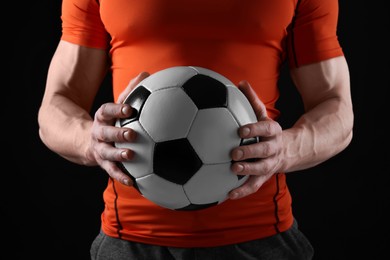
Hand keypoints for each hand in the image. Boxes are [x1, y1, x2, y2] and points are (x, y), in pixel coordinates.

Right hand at [88, 72, 149, 185]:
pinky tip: (134, 183)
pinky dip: (122, 177)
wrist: (86, 140)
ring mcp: (100, 149)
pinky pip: (112, 171)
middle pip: (105, 132)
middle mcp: (99, 133)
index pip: (107, 110)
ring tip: (130, 156)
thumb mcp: (118, 105)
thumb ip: (131, 91)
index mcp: (103, 117)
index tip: (130, 108)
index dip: (117, 109)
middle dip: (117, 133)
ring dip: (118, 155)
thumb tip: (147, 73)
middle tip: (131, 134)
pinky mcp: (104, 163)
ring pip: (107, 153)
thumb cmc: (111, 120)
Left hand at [229, 80, 282, 199]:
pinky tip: (228, 195)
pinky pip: (255, 185)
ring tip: (233, 171)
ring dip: (248, 171)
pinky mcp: (265, 176)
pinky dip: (242, 191)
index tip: (241, 130)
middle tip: (234, 152)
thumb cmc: (270, 131)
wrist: (293, 150)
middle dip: (250, 152)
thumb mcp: (264, 116)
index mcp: (273, 132)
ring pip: (261, 169)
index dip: (255, 129)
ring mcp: (271, 164)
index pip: (266, 129)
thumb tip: (241, 82)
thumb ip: (252, 101)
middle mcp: (274, 149)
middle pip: (265, 151)